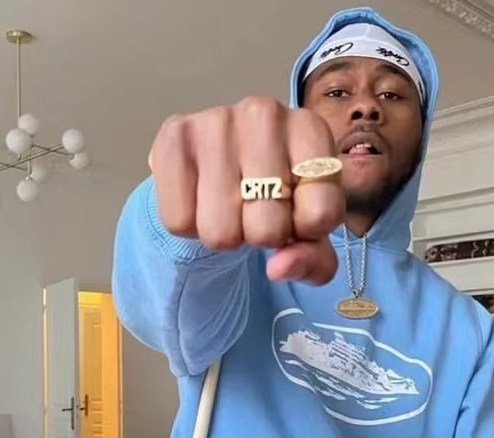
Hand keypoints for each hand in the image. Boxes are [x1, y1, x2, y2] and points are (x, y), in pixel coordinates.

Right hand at [148, 97, 344, 285]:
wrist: (223, 167)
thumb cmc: (280, 198)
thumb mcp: (310, 233)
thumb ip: (313, 261)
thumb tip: (278, 267)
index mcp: (312, 131)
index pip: (319, 216)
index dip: (307, 235)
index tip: (299, 217)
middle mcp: (266, 113)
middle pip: (268, 229)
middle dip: (262, 237)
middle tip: (257, 211)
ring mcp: (216, 121)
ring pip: (221, 231)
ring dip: (226, 235)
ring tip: (230, 206)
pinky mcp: (174, 135)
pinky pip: (179, 221)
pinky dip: (190, 226)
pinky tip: (200, 198)